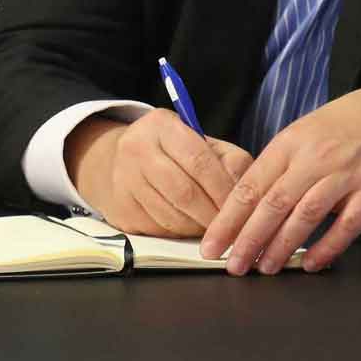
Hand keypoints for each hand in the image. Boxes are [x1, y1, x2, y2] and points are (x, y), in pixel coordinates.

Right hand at [67, 109, 252, 235]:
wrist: (118, 159)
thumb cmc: (173, 151)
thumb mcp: (203, 142)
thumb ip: (229, 161)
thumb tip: (242, 193)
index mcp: (162, 126)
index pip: (199, 161)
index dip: (222, 188)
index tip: (239, 205)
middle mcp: (136, 150)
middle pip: (183, 192)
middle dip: (212, 214)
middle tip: (231, 225)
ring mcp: (123, 181)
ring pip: (170, 215)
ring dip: (198, 228)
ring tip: (214, 228)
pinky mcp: (120, 209)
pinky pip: (157, 229)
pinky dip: (180, 233)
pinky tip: (190, 228)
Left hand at [199, 86, 360, 274]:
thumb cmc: (341, 128)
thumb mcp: (301, 135)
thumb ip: (277, 168)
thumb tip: (245, 209)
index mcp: (290, 144)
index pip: (251, 185)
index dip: (228, 219)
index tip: (212, 245)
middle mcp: (315, 158)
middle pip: (274, 204)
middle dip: (249, 239)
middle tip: (234, 265)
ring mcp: (346, 175)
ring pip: (306, 215)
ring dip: (282, 246)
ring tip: (265, 268)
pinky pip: (346, 226)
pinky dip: (327, 247)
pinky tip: (310, 264)